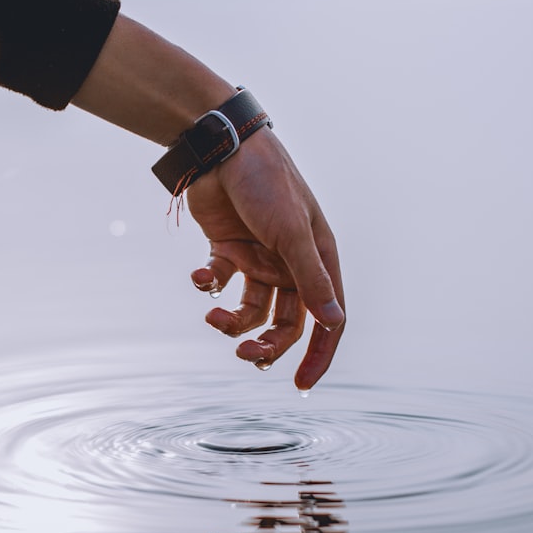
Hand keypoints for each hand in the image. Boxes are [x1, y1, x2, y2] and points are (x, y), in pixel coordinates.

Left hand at [185, 128, 344, 389]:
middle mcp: (291, 264)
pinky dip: (207, 286)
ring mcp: (259, 257)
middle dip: (267, 345)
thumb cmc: (267, 183)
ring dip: (232, 322)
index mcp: (318, 260)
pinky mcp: (227, 249)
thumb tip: (334, 322)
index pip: (328, 319)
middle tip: (245, 355)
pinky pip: (219, 282)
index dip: (318, 354)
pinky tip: (198, 276)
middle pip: (286, 323)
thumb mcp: (292, 232)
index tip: (301, 385)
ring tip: (213, 316)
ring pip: (251, 310)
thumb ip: (310, 278)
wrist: (222, 147)